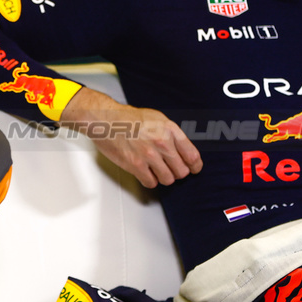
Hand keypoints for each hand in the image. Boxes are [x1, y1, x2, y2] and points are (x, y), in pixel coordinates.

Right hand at [60, 87, 201, 188]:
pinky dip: (149, 180)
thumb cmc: (128, 118)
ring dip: (163, 177)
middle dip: (177, 172)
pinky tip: (145, 172)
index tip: (194, 169)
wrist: (106, 120)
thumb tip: (182, 149)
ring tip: (156, 170)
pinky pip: (151, 182)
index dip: (195, 166)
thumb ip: (171, 134)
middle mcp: (162, 142)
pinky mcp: (135, 165)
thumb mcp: (157, 119)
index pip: (192, 155)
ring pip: (168, 179)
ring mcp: (149, 155)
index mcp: (170, 130)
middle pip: (182, 171)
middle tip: (171, 169)